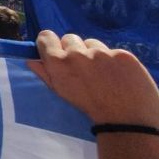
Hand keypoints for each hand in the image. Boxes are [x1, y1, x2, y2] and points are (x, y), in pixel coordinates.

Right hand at [28, 31, 158, 127]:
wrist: (127, 121)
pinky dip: (115, 61)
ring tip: (103, 73)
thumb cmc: (89, 109)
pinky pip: (113, 51)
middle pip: (70, 38)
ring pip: (92, 43)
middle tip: (83, 67)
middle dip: (74, 49)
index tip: (56, 51)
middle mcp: (77, 53)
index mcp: (58, 63)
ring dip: (94, 53)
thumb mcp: (62, 93)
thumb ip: (45, 74)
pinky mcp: (122, 54)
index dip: (50, 43)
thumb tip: (31, 60)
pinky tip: (120, 76)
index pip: (46, 37)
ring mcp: (101, 52)